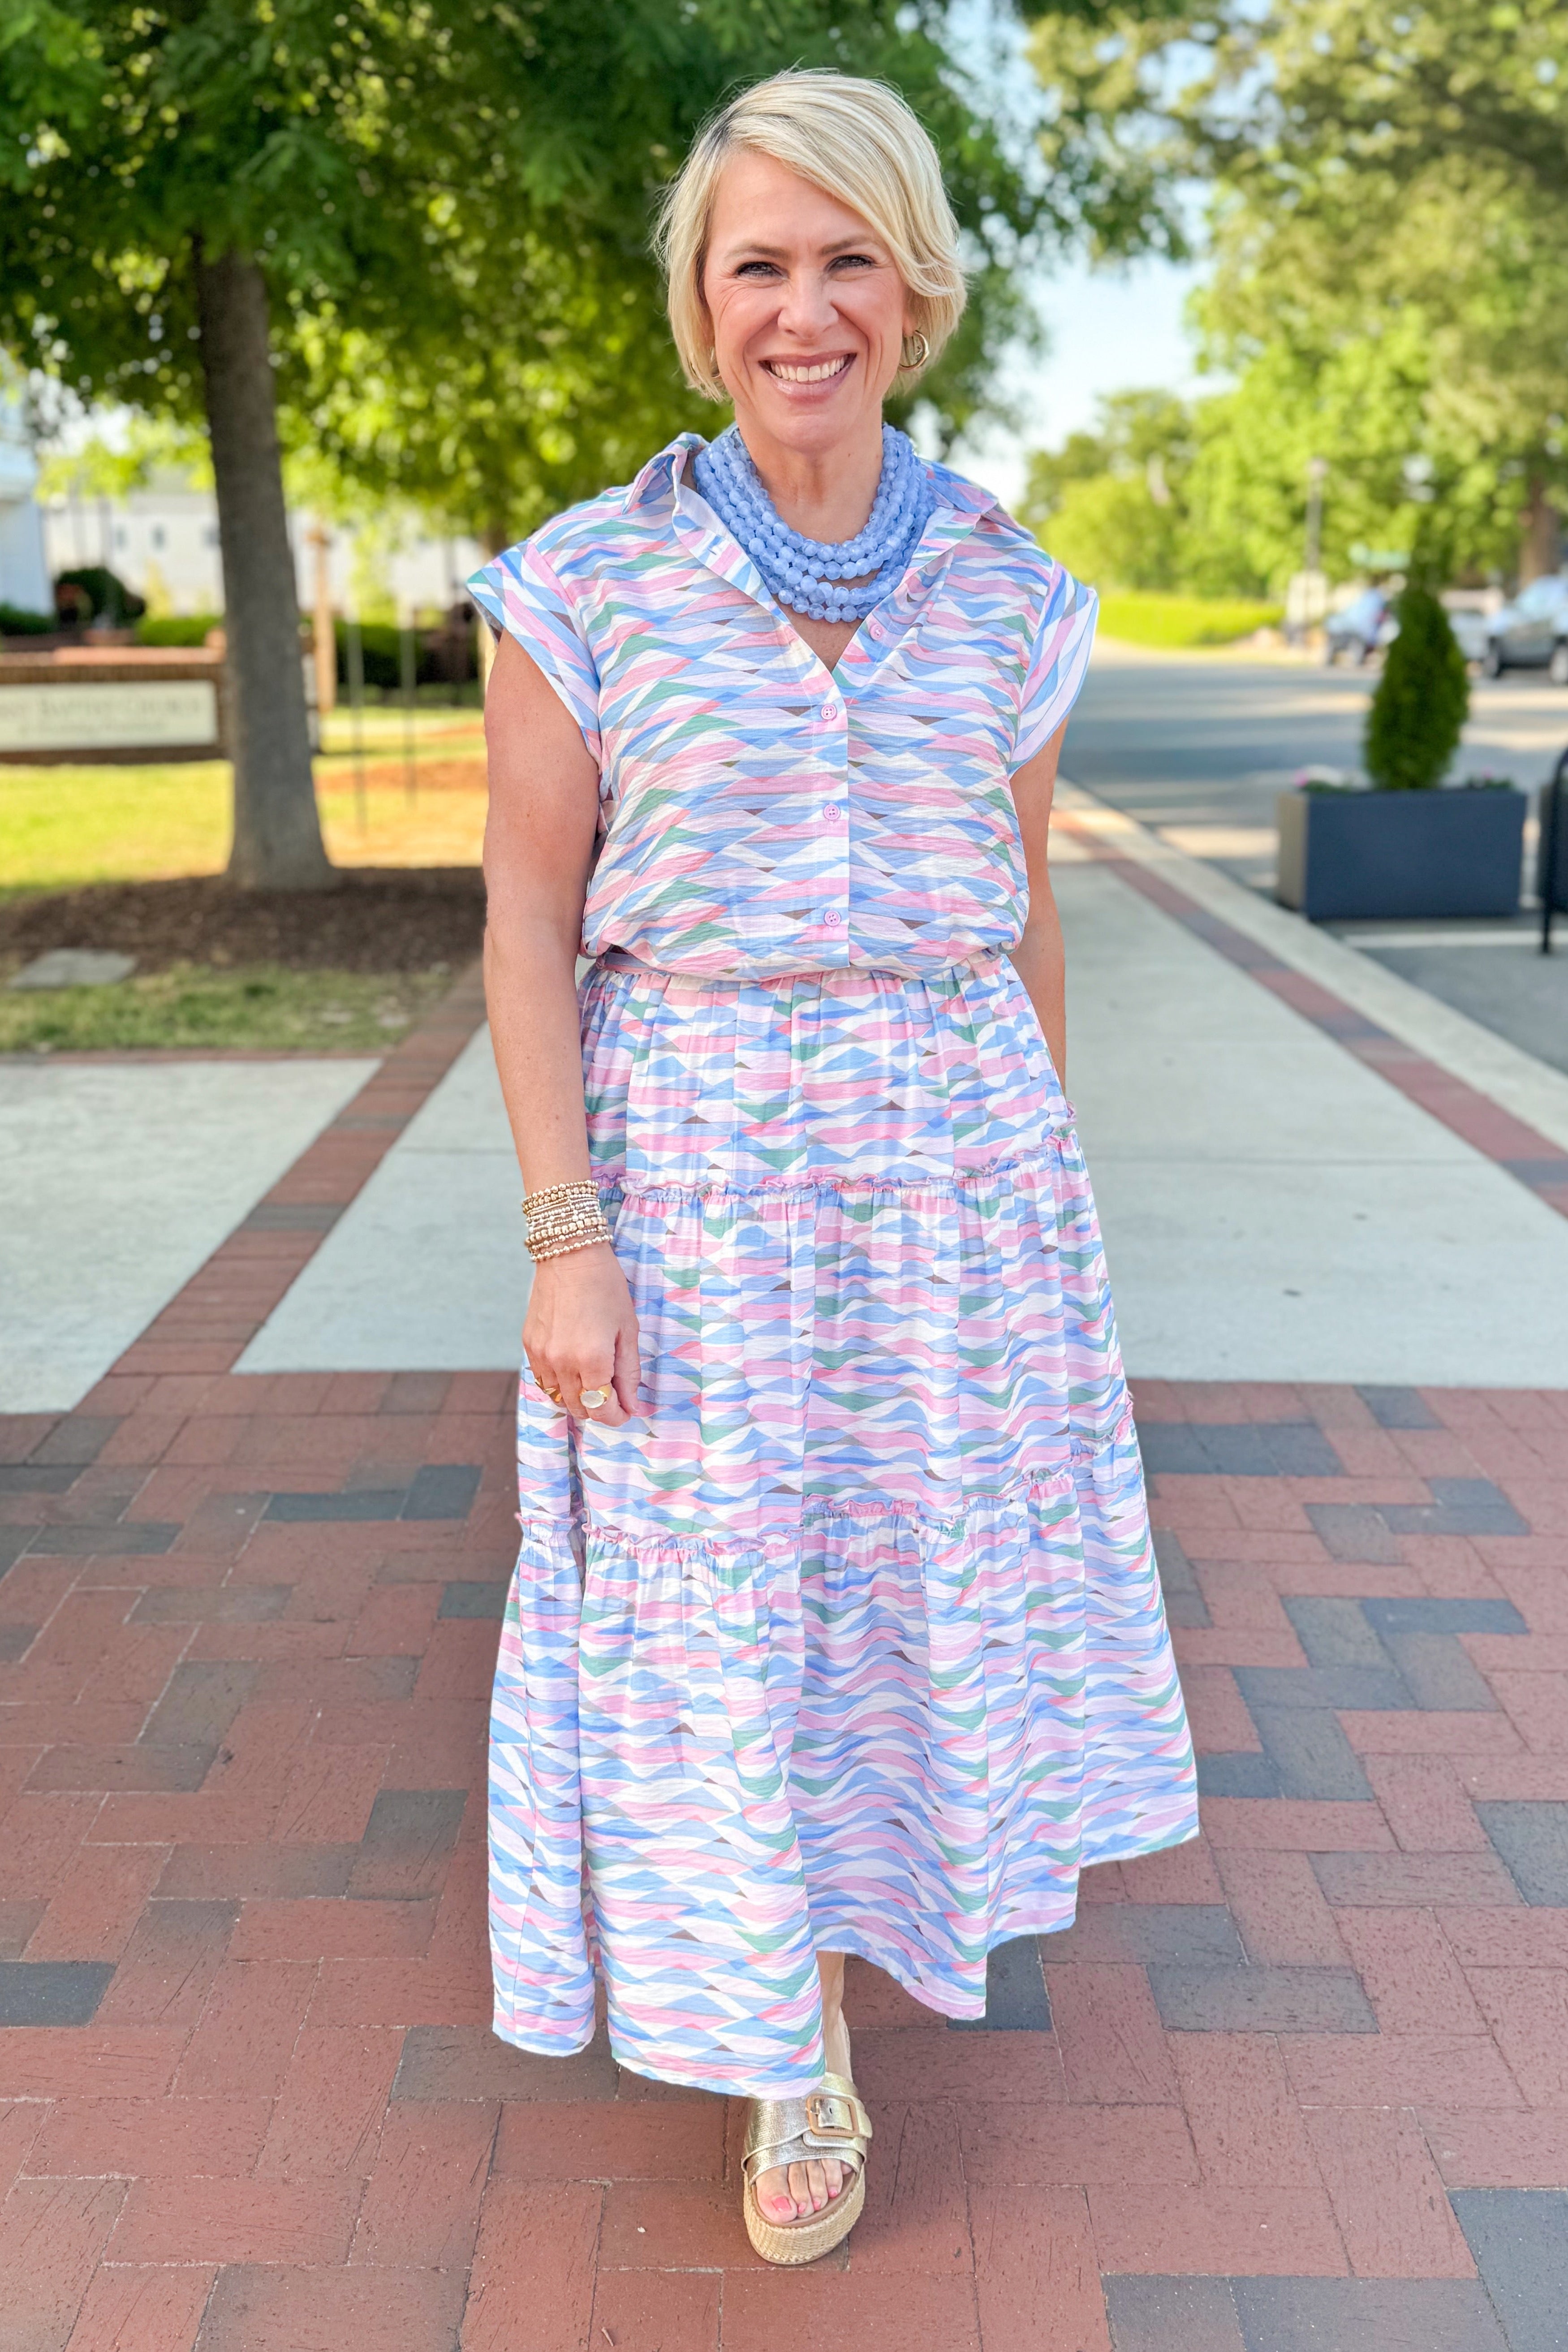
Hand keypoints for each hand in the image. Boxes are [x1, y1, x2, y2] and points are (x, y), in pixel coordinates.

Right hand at [523, 1244, 642, 1424]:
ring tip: (594, 1384)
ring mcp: (542, 1356)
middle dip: (600, 1409)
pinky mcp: (529, 1346)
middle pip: (579, 1409)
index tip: (626, 1411)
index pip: (602, 1409)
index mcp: (591, 1359)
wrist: (570, 1255)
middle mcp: (562, 1363)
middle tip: (614, 1398)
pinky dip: (560, 1385)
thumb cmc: (606, 1287)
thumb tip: (631, 1405)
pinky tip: (573, 1371)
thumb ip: (629, 1372)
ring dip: (578, 1400)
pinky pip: (543, 1380)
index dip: (617, 1417)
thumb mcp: (628, 1330)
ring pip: (559, 1399)